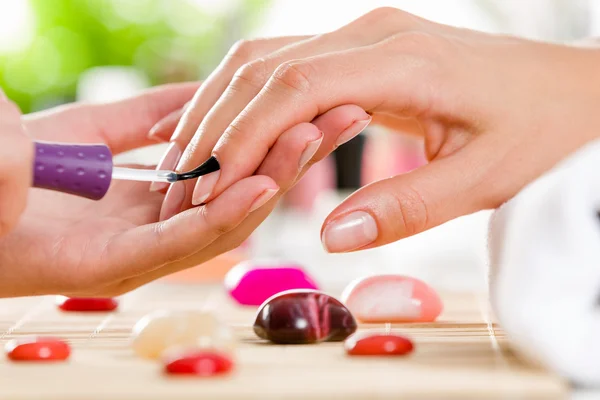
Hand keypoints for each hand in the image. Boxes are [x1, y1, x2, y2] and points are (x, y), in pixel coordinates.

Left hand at [0, 82, 366, 296]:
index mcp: (157, 197)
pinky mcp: (111, 269)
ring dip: (275, 180)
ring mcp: (138, 252)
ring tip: (318, 138)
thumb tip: (209, 96)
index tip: (323, 100)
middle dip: (296, 154)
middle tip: (346, 112)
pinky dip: (224, 215)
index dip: (281, 135)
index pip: (235, 167)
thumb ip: (152, 118)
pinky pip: (178, 242)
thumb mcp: (97, 131)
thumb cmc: (12, 163)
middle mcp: (158, 227)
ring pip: (224, 219)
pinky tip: (265, 186)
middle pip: (243, 192)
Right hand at [154, 7, 599, 252]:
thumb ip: (406, 207)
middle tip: (183, 176)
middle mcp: (375, 33)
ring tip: (192, 157)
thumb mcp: (483, 179)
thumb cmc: (542, 132)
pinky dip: (252, 100)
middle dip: (216, 122)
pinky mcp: (368, 49)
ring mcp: (369, 35)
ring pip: (269, 59)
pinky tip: (231, 131)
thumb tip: (331, 234)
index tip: (211, 184)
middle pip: (266, 66)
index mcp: (403, 61)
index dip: (243, 137)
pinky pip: (292, 67)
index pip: (294, 90)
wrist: (578, 94)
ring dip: (225, 106)